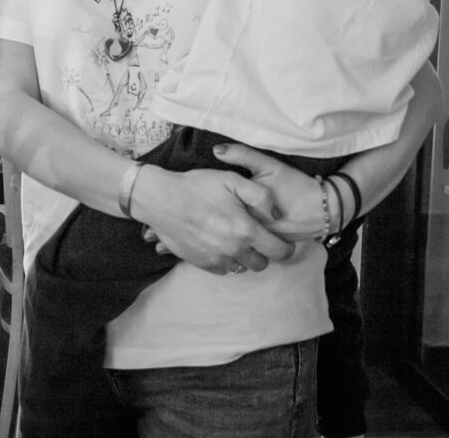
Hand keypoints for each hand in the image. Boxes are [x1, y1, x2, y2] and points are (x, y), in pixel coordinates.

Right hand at [132, 165, 293, 273]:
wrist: (161, 199)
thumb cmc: (197, 186)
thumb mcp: (232, 179)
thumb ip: (261, 196)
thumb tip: (277, 215)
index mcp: (245, 229)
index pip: (280, 252)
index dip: (286, 248)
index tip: (284, 242)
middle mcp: (234, 249)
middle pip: (262, 264)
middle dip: (264, 253)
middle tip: (257, 238)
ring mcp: (216, 258)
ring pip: (242, 268)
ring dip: (243, 256)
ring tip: (235, 238)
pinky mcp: (201, 263)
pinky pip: (223, 269)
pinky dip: (226, 260)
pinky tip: (219, 242)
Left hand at [212, 143, 329, 241]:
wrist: (325, 207)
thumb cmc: (295, 184)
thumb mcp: (268, 165)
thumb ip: (242, 155)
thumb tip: (216, 150)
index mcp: (248, 206)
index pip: (221, 206)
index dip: (216, 200)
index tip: (212, 196)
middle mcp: (253, 226)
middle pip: (228, 222)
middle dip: (223, 215)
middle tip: (220, 208)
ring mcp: (262, 239)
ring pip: (240, 235)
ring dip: (236, 227)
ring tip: (232, 217)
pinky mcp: (272, 247)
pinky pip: (253, 243)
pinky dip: (250, 236)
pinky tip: (250, 226)